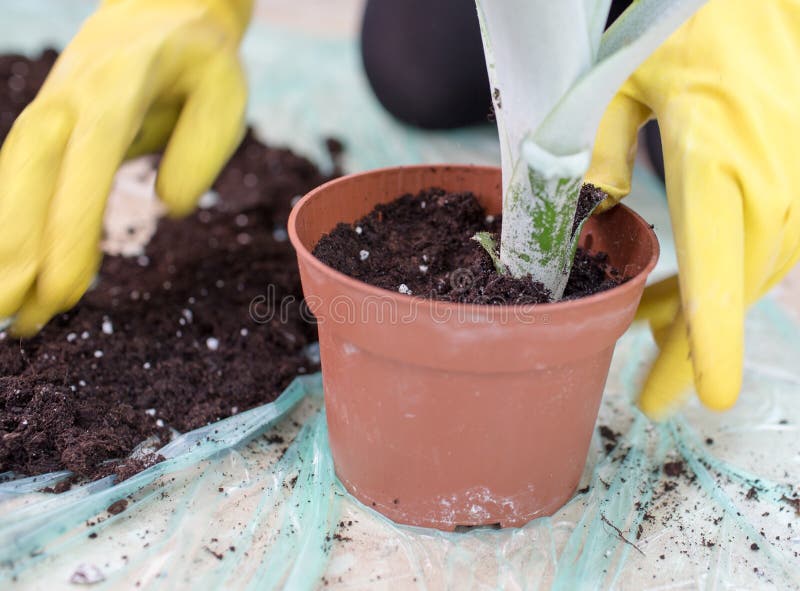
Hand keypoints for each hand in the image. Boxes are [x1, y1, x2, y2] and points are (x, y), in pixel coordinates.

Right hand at [0, 0, 252, 334]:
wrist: (164, 6)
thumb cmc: (201, 57)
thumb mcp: (224, 92)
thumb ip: (201, 147)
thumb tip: (169, 207)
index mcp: (115, 90)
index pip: (85, 171)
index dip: (69, 235)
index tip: (62, 293)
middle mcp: (67, 102)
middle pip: (28, 182)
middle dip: (17, 255)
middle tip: (14, 323)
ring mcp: (49, 112)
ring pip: (12, 184)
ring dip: (4, 249)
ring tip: (4, 314)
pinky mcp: (46, 126)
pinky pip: (18, 180)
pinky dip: (10, 227)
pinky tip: (9, 270)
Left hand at [587, 0, 799, 417]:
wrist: (767, 2)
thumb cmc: (692, 34)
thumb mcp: (623, 81)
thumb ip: (597, 147)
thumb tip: (591, 206)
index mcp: (715, 162)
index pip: (717, 271)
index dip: (714, 342)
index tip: (714, 398)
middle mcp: (766, 187)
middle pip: (731, 295)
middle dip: (691, 352)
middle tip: (649, 396)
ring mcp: (792, 190)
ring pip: (746, 280)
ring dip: (698, 315)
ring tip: (647, 334)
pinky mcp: (795, 189)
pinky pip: (758, 252)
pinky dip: (718, 280)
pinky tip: (678, 292)